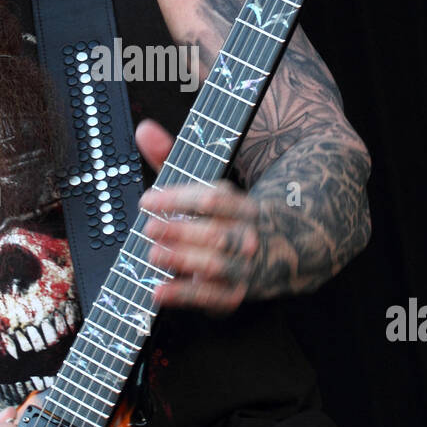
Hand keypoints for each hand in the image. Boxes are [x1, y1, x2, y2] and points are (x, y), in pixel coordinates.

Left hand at [135, 118, 261, 315]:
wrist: (282, 252)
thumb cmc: (225, 216)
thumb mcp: (202, 185)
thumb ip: (170, 158)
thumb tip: (144, 129)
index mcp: (242, 205)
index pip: (214, 199)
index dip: (178, 199)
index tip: (147, 200)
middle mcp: (248, 236)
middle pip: (216, 233)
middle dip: (181, 231)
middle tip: (150, 228)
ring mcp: (244, 268)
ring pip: (216, 265)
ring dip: (183, 260)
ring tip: (153, 254)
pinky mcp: (235, 295)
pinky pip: (212, 298)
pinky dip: (184, 295)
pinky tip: (158, 291)